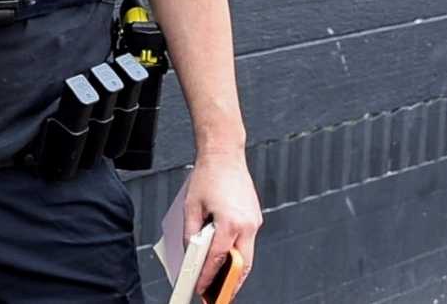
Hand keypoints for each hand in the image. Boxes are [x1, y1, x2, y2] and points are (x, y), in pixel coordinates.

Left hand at [186, 148, 262, 292]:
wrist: (225, 155)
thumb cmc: (208, 177)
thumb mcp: (191, 207)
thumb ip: (192, 233)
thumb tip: (192, 253)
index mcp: (230, 222)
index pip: (218, 258)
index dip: (208, 276)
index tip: (200, 288)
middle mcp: (247, 225)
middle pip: (241, 264)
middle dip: (231, 282)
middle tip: (218, 295)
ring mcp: (254, 222)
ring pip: (247, 255)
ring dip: (236, 270)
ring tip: (222, 283)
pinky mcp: (255, 218)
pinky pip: (248, 242)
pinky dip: (238, 253)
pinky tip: (227, 259)